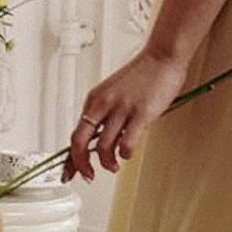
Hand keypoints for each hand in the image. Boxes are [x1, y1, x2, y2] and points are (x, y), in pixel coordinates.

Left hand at [64, 50, 189, 181]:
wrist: (163, 56)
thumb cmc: (142, 75)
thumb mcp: (112, 93)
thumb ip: (103, 115)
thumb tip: (97, 142)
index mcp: (94, 100)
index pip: (74, 134)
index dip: (70, 158)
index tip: (69, 172)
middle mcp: (103, 104)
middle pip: (79, 143)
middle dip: (81, 165)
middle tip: (89, 175)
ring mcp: (121, 109)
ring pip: (103, 148)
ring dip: (107, 163)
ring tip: (114, 166)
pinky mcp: (140, 114)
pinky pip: (126, 144)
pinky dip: (125, 155)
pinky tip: (128, 153)